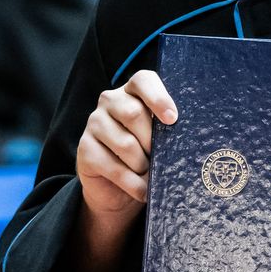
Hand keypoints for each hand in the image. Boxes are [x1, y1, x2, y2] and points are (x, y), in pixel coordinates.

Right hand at [75, 70, 177, 226]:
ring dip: (143, 165)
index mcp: (132, 92)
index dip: (158, 98)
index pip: (143, 81)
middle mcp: (110, 101)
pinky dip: (133, 183)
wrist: (118, 189)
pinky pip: (113, 167)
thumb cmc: (146, 156)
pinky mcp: (84, 149)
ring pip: (125, 143)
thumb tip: (186, 139)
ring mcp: (94, 123)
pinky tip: (142, 190)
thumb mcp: (160, 139)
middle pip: (134, 113)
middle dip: (152, 141)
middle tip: (160, 157)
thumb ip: (168, 130)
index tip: (172, 119)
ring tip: (150, 174)